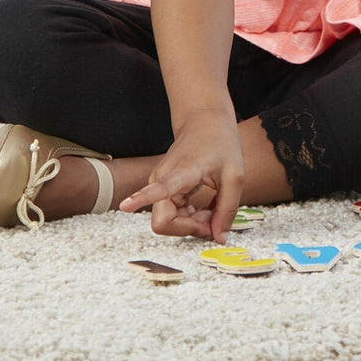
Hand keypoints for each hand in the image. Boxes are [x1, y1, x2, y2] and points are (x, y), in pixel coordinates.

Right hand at [118, 108, 244, 243]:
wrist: (206, 122)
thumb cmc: (220, 143)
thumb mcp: (235, 175)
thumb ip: (227, 209)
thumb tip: (219, 238)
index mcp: (181, 171)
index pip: (158, 188)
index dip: (141, 199)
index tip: (125, 206)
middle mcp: (162, 178)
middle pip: (163, 222)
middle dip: (189, 228)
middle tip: (214, 218)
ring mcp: (160, 184)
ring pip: (168, 222)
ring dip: (192, 223)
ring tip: (213, 209)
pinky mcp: (164, 190)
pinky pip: (173, 215)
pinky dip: (191, 217)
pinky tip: (206, 208)